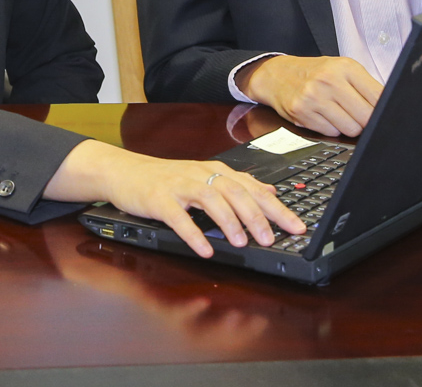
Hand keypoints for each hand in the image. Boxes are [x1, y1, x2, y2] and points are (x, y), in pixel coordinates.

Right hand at [47, 141, 302, 258]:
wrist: (124, 171)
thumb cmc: (166, 179)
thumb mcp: (204, 177)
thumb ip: (237, 183)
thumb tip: (270, 191)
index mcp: (215, 172)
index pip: (253, 189)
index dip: (277, 208)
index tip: (297, 227)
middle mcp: (201, 175)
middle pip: (235, 192)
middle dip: (256, 216)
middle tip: (271, 238)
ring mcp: (179, 186)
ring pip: (211, 199)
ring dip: (229, 222)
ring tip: (241, 242)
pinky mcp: (159, 199)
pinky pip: (179, 216)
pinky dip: (194, 233)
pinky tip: (204, 249)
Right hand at [238, 54, 381, 136]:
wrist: (276, 75)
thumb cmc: (315, 73)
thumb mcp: (341, 69)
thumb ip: (365, 86)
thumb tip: (389, 108)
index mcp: (345, 67)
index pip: (378, 97)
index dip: (383, 110)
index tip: (381, 113)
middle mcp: (329, 81)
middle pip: (366, 117)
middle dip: (366, 121)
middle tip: (358, 115)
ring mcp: (314, 98)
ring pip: (350, 129)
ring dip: (348, 126)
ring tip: (339, 114)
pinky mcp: (302, 113)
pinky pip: (331, 133)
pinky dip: (331, 128)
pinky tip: (323, 116)